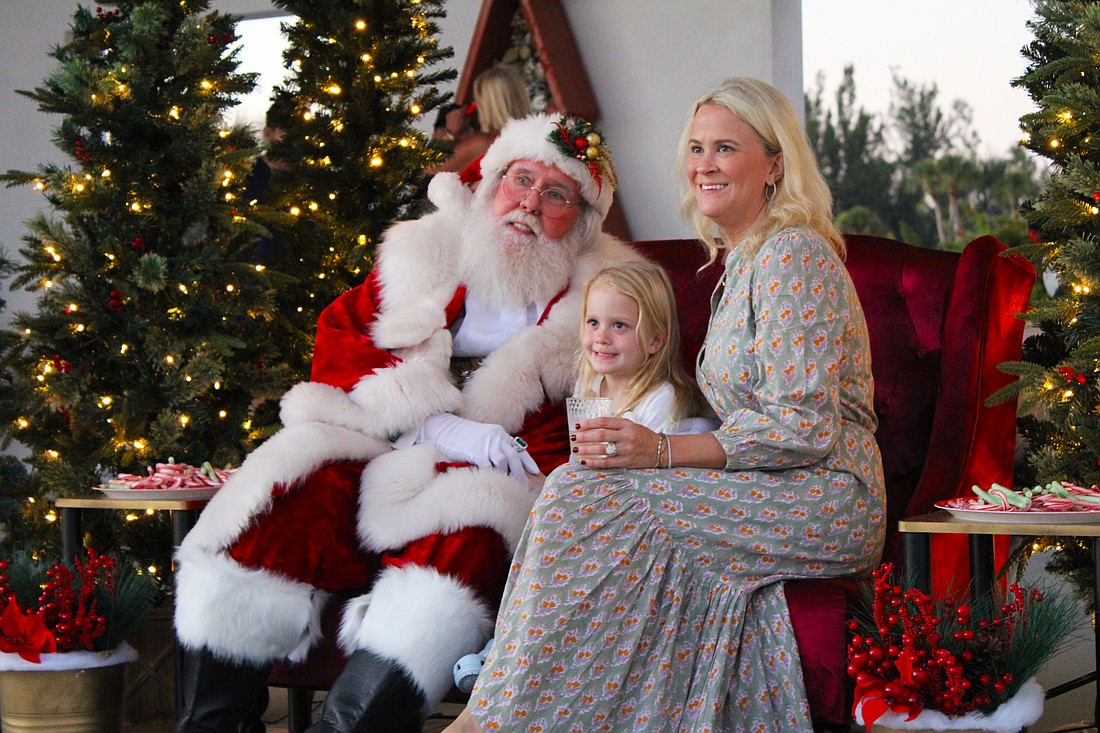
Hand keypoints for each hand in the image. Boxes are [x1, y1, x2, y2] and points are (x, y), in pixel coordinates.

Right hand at [418, 413, 538, 476]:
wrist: (442, 429)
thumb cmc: (459, 438)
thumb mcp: (481, 439)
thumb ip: (492, 448)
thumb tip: (503, 464)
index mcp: (498, 433)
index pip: (518, 448)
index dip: (527, 460)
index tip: (535, 471)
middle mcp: (496, 436)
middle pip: (514, 457)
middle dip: (520, 473)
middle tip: (524, 487)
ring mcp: (487, 443)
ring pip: (503, 463)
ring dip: (505, 476)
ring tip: (508, 488)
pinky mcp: (477, 451)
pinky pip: (488, 467)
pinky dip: (491, 476)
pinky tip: (492, 485)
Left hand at [571, 416, 658, 468]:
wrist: (661, 450)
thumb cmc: (642, 436)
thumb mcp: (631, 425)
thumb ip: (615, 425)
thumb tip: (593, 427)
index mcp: (627, 424)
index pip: (604, 422)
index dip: (589, 423)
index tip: (578, 425)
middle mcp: (626, 436)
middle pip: (601, 435)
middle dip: (585, 436)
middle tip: (573, 437)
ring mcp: (626, 450)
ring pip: (602, 449)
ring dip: (587, 450)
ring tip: (576, 450)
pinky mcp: (626, 462)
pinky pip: (607, 462)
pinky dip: (594, 462)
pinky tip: (585, 462)